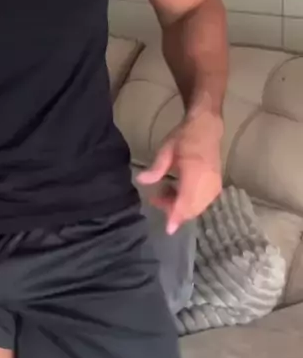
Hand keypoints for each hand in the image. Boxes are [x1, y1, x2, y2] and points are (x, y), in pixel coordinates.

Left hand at [137, 112, 222, 234]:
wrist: (206, 127)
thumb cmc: (185, 137)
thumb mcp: (166, 150)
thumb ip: (156, 169)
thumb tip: (141, 181)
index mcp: (195, 175)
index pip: (186, 203)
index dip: (176, 217)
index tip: (168, 230)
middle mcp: (208, 184)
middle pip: (191, 209)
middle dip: (174, 211)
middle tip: (156, 199)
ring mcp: (214, 186)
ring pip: (197, 207)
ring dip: (181, 207)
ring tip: (165, 193)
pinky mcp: (216, 186)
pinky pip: (203, 202)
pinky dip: (189, 203)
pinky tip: (177, 191)